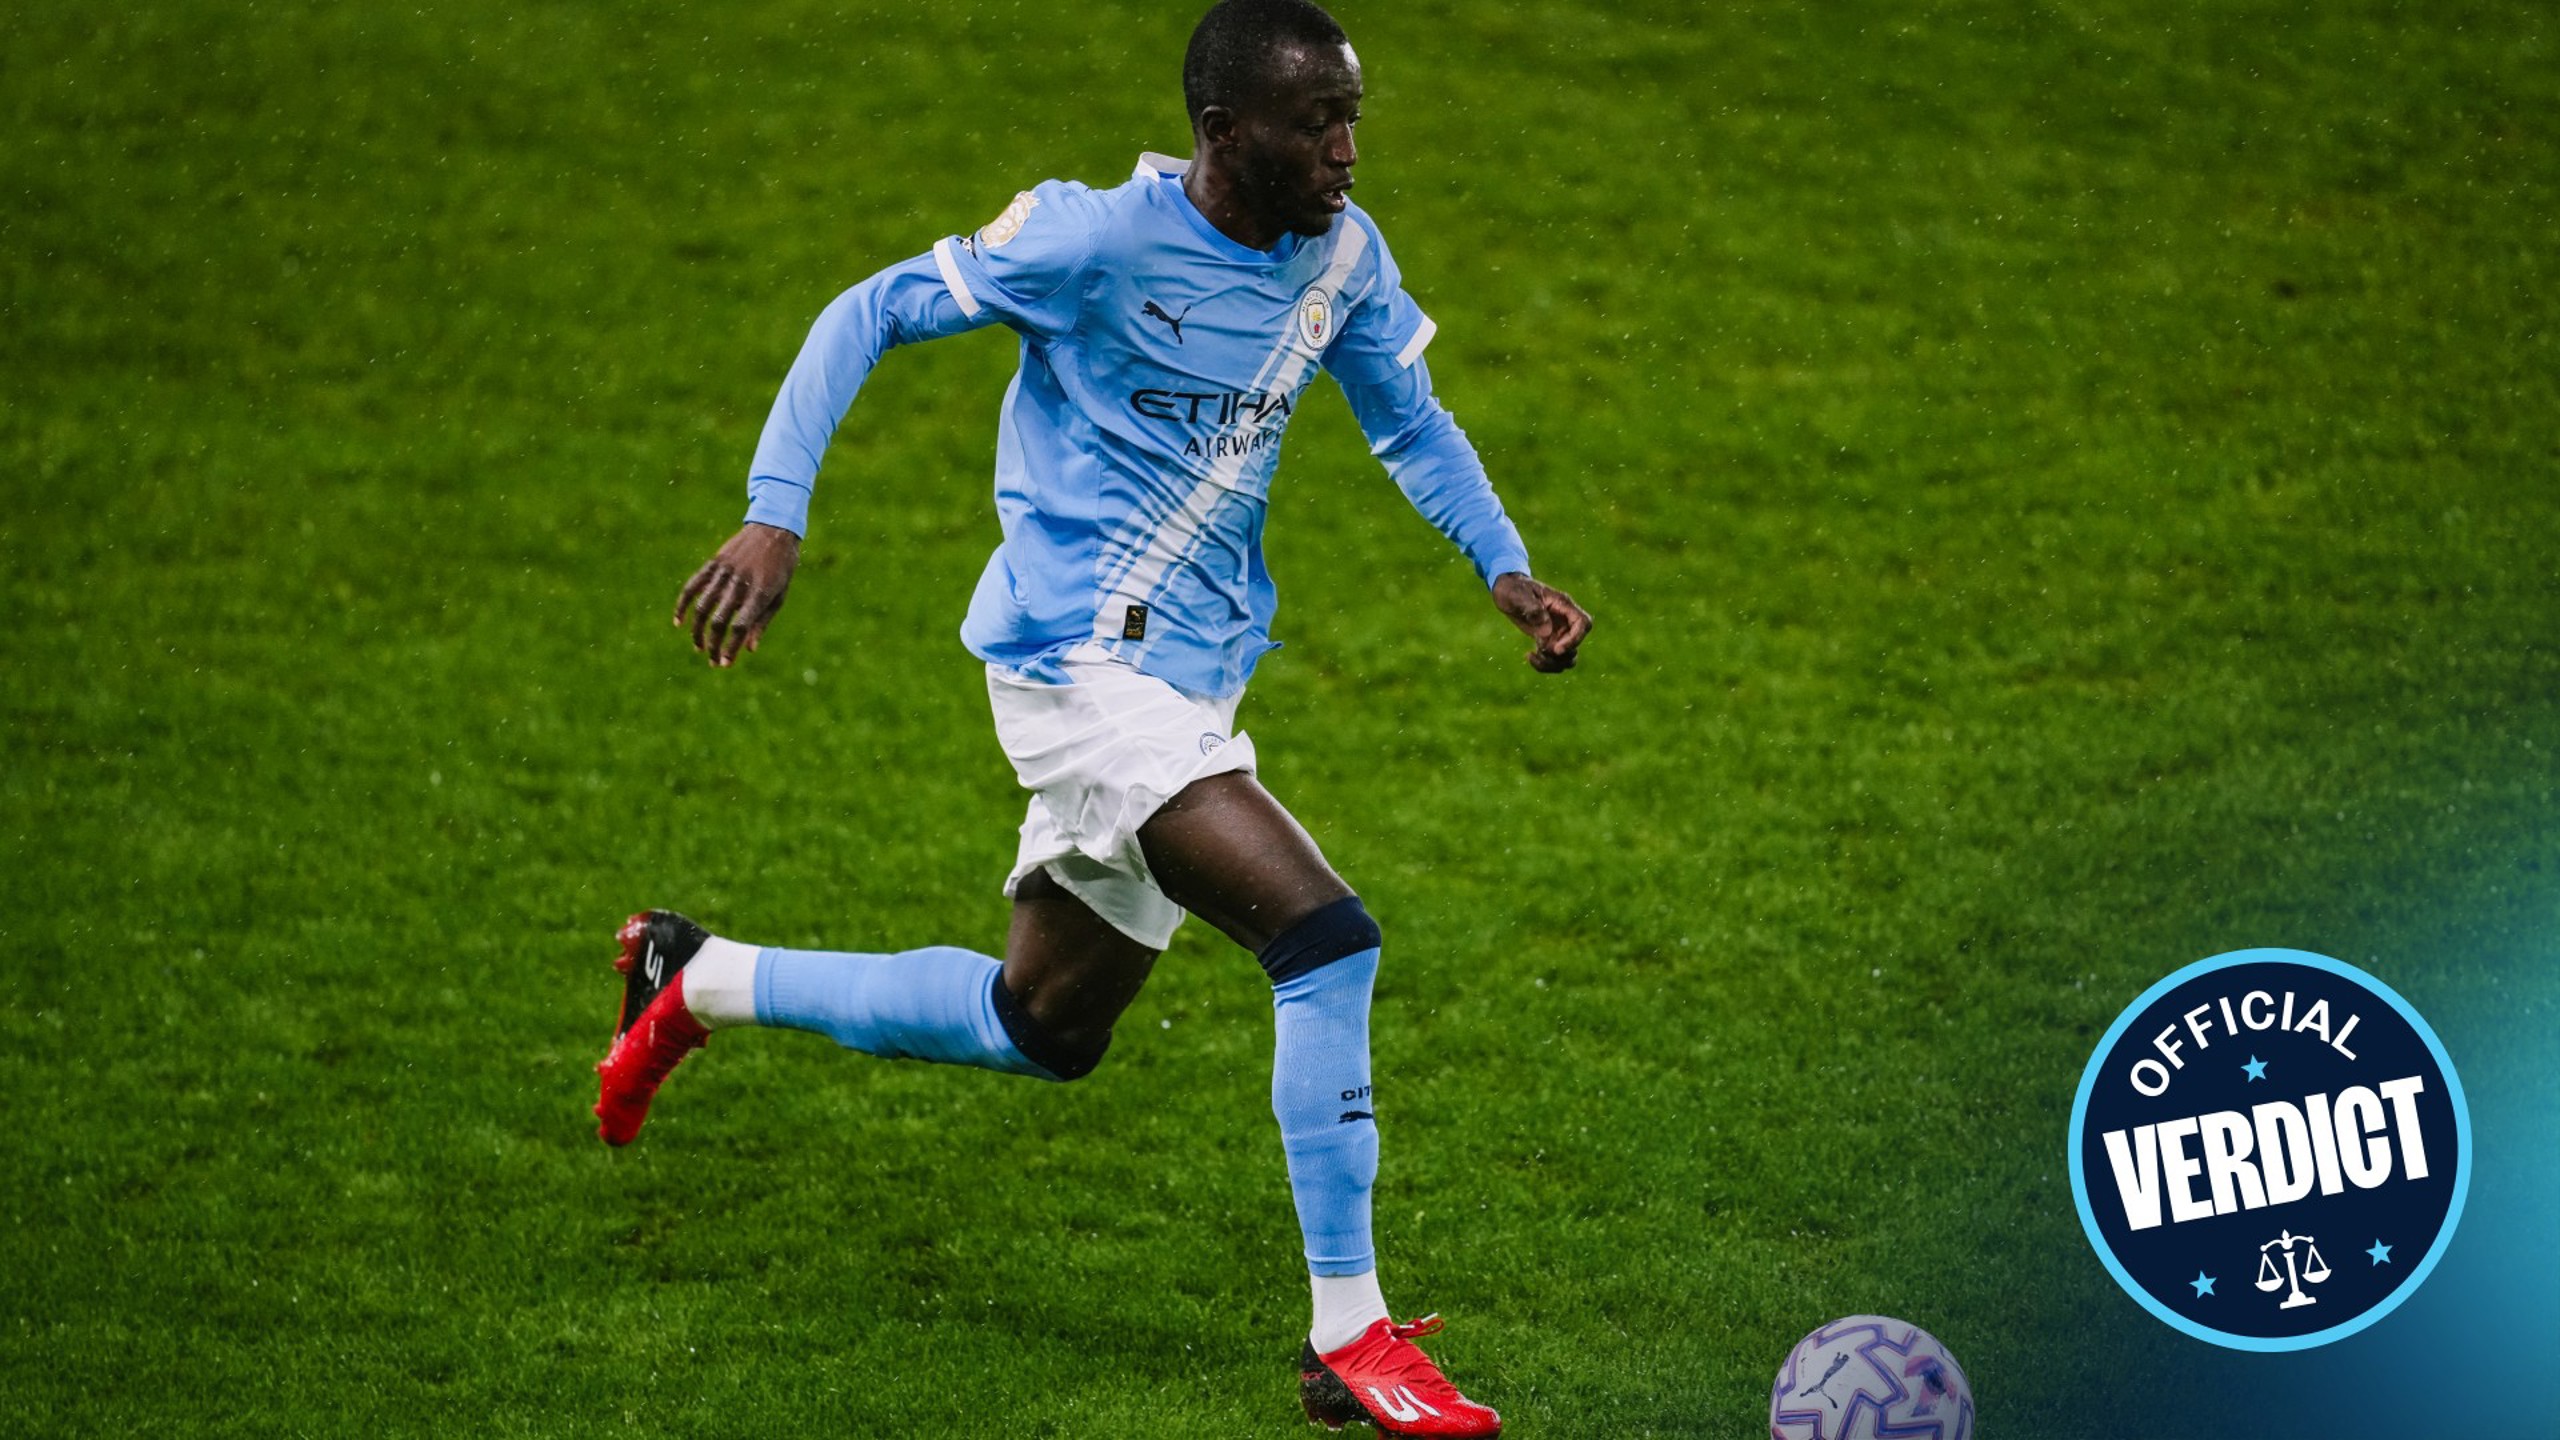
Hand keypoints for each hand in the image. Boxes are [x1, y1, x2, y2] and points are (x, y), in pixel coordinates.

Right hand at [675, 523, 800, 666]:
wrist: (774, 529)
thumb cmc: (781, 567)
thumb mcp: (780, 595)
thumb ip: (762, 622)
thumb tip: (749, 649)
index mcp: (760, 593)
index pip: (740, 627)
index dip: (730, 648)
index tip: (725, 663)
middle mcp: (740, 583)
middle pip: (719, 621)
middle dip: (713, 645)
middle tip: (712, 660)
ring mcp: (725, 572)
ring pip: (703, 607)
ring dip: (697, 630)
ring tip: (698, 646)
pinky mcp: (714, 563)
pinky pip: (693, 585)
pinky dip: (683, 604)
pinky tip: (679, 621)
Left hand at [1492, 571, 1591, 673]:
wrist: (1507, 590)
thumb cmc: (1513, 588)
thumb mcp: (1519, 596)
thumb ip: (1534, 611)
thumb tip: (1546, 633)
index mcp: (1563, 605)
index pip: (1583, 623)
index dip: (1575, 639)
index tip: (1557, 649)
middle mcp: (1564, 620)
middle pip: (1576, 644)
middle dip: (1559, 654)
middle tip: (1539, 649)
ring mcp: (1557, 631)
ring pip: (1568, 656)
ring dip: (1553, 663)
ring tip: (1533, 655)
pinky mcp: (1548, 639)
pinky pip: (1554, 658)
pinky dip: (1544, 663)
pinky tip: (1529, 656)